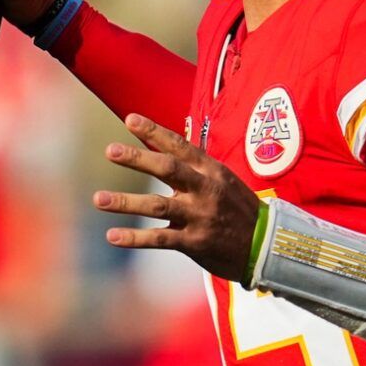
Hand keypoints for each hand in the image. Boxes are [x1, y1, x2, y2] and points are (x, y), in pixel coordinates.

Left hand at [93, 114, 261, 282]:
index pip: (180, 145)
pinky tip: (112, 235)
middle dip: (138, 159)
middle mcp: (205, 190)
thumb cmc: (238, 209)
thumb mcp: (224, 180)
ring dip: (126, 202)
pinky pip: (160, 239)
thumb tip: (160, 145)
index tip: (130, 119)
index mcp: (212, 171)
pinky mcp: (195, 243)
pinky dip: (135, 238)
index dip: (154, 132)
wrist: (267, 246)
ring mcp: (200, 216)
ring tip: (98, 199)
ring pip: (158, 205)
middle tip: (110, 151)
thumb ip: (194, 167)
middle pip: (168, 169)